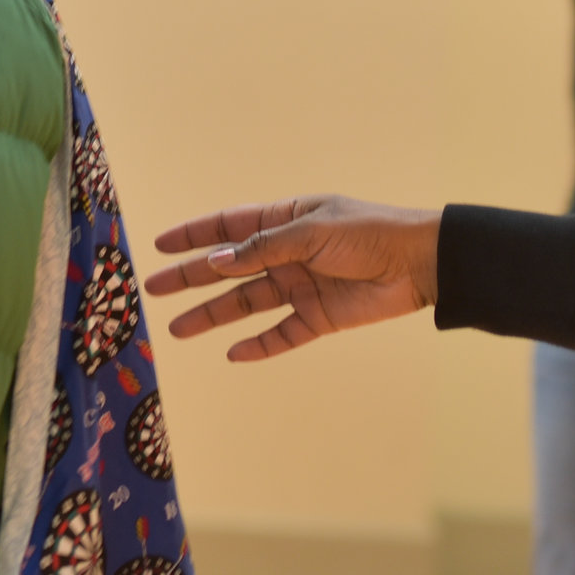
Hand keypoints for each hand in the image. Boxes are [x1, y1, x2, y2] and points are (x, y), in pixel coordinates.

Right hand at [146, 195, 440, 360]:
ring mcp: (300, 287)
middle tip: (154, 289)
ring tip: (177, 329)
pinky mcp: (318, 318)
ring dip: (212, 315)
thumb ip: (263, 248)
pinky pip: (281, 334)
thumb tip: (216, 261)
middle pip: (227, 269)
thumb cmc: (368, 233)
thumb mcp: (311, 230)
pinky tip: (233, 353)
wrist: (420, 264)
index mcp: (284, 221)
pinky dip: (258, 346)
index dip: (193, 235)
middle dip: (190, 278)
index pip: (228, 227)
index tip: (159, 245)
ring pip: (245, 304)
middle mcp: (286, 254)